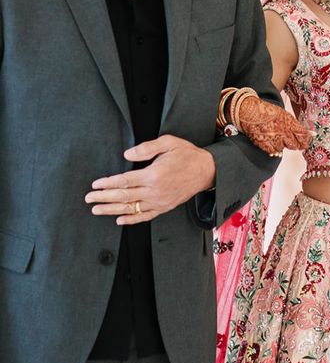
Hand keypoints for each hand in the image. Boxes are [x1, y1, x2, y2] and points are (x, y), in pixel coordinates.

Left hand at [85, 135, 215, 224]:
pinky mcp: (166, 207)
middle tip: (88, 199)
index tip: (95, 185)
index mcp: (154, 174)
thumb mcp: (169, 143)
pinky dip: (132, 219)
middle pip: (124, 196)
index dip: (107, 183)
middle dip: (104, 198)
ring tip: (97, 210)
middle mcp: (156, 191)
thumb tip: (126, 155)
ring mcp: (161, 201)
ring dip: (112, 210)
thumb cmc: (188, 155)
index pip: (124, 181)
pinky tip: (120, 220)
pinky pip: (146, 216)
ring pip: (132, 208)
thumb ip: (146, 148)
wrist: (207, 171)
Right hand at [236, 96, 311, 155]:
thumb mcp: (283, 114)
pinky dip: (272, 148)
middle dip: (294, 144)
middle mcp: (282, 131)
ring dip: (281, 145)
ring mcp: (273, 138)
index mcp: (289, 122)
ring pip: (283, 149)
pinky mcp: (263, 143)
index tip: (306, 143)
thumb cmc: (266, 110)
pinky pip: (272, 151)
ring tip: (276, 137)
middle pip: (294, 145)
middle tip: (290, 141)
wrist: (248, 110)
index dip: (306, 141)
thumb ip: (294, 125)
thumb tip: (307, 134)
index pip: (303, 136)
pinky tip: (269, 141)